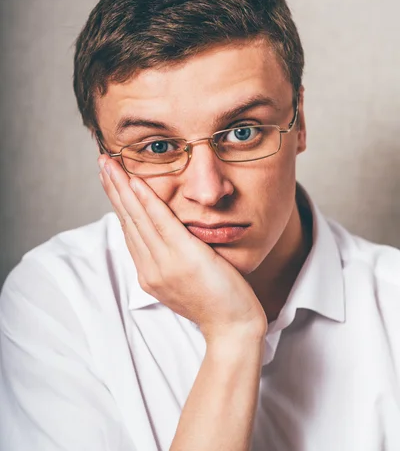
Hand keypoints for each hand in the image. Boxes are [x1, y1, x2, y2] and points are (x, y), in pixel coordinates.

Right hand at [98, 156, 267, 341]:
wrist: (233, 327)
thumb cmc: (217, 302)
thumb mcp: (186, 280)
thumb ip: (173, 259)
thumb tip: (168, 237)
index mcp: (150, 274)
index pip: (129, 231)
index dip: (118, 203)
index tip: (110, 181)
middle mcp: (151, 269)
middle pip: (127, 221)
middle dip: (113, 189)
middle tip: (102, 162)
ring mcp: (165, 264)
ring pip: (137, 218)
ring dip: (123, 188)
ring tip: (110, 165)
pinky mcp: (183, 257)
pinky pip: (160, 222)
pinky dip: (146, 200)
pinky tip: (136, 182)